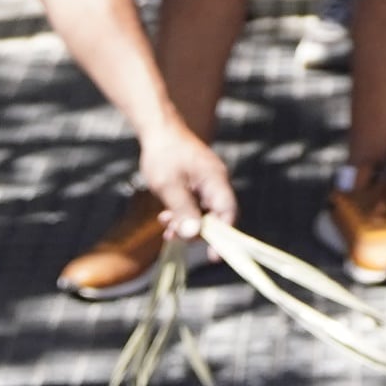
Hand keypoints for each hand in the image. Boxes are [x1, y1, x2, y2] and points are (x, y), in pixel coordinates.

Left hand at [136, 119, 237, 240]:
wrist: (157, 129)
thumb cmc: (163, 154)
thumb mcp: (169, 186)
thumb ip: (183, 210)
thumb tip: (194, 235)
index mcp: (215, 180)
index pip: (228, 213)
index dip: (223, 236)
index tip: (211, 256)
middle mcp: (216, 182)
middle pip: (216, 216)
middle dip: (196, 230)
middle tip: (172, 235)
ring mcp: (207, 182)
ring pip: (204, 212)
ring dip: (186, 223)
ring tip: (165, 226)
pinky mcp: (197, 183)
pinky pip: (196, 205)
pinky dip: (183, 213)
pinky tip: (166, 217)